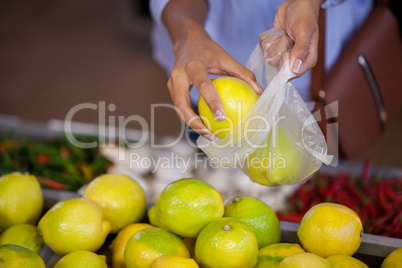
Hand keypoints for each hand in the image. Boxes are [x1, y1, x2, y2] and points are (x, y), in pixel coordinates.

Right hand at [167, 21, 262, 140]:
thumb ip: (243, 73)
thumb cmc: (209, 50)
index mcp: (193, 66)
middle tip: (211, 135)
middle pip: (181, 104)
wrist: (186, 41)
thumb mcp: (226, 57)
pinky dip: (191, 117)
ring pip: (178, 109)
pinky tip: (204, 125)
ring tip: (209, 135)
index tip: (222, 117)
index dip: (212, 102)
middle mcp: (178, 75)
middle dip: (195, 123)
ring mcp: (171, 83)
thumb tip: (259, 91)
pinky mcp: (171, 88)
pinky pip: (180, 107)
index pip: (203, 86)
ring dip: (192, 124)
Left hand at [268, 0, 323, 75]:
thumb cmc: (304, 15)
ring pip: (273, 61)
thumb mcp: (304, 31)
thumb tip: (296, 69)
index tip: (281, 57)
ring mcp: (286, 53)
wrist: (296, 3)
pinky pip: (268, 52)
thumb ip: (301, 49)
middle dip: (279, 55)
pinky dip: (269, 44)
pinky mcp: (278, 48)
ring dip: (273, 48)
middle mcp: (296, 58)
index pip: (296, 73)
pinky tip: (276, 34)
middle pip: (282, 69)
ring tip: (282, 35)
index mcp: (308, 58)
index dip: (286, 71)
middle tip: (285, 40)